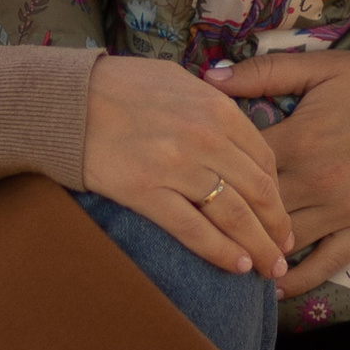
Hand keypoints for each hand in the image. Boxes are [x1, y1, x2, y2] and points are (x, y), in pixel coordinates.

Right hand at [82, 54, 292, 277]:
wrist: (65, 99)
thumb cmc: (120, 86)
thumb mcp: (178, 80)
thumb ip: (213, 105)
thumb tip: (239, 133)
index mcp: (217, 108)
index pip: (265, 159)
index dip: (278, 193)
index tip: (281, 215)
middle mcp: (205, 137)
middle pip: (258, 191)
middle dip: (277, 226)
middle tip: (284, 252)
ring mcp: (176, 167)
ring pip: (234, 215)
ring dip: (258, 246)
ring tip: (269, 269)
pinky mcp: (146, 192)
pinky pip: (194, 229)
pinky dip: (221, 251)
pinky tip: (237, 266)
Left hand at [211, 48, 349, 295]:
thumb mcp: (320, 66)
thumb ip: (263, 72)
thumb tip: (207, 77)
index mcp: (299, 140)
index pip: (237, 166)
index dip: (209, 171)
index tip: (187, 174)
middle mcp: (317, 182)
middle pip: (254, 209)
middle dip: (222, 216)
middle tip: (187, 225)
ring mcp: (342, 211)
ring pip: (284, 241)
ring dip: (252, 252)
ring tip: (218, 258)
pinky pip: (327, 264)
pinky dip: (298, 280)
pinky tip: (271, 288)